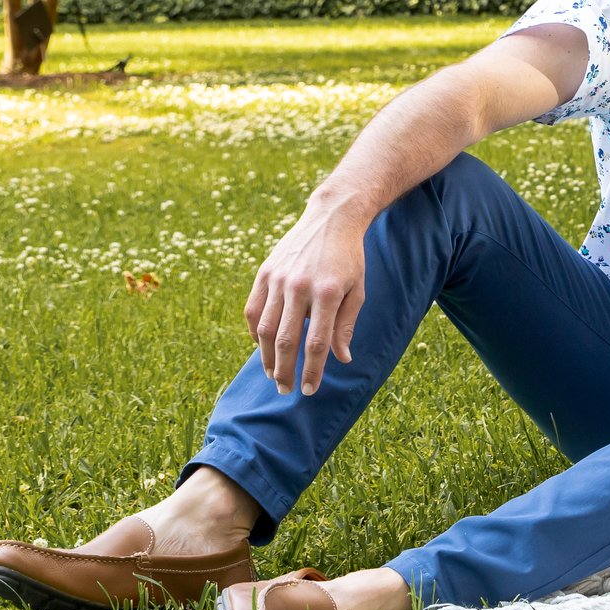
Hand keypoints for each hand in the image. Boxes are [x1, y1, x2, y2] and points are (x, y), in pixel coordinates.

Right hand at [244, 197, 369, 396]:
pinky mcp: (264, 273)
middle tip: (286, 390)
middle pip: (285, 341)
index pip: (315, 344)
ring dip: (266, 357)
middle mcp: (299, 287)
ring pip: (263, 329)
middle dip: (285, 371)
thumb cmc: (350, 259)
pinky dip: (254, 332)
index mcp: (327, 294)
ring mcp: (278, 280)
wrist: (332, 219)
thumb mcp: (357, 290)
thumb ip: (346, 325)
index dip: (311, 371)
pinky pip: (253, 310)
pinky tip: (260, 347)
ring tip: (273, 374)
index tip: (309, 390)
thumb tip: (341, 359)